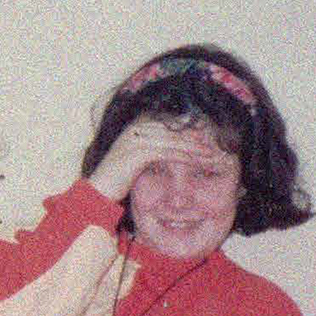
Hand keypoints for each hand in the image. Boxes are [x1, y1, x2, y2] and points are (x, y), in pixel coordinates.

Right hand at [87, 117, 225, 202]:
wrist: (97, 191)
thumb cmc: (116, 179)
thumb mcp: (134, 158)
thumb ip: (150, 149)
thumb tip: (170, 148)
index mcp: (134, 127)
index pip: (169, 124)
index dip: (189, 129)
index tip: (208, 136)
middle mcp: (135, 129)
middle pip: (173, 130)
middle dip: (196, 137)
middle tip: (217, 143)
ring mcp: (135, 139)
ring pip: (173, 140)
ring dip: (195, 147)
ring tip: (213, 153)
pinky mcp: (137, 153)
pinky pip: (168, 152)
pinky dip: (185, 156)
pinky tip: (198, 161)